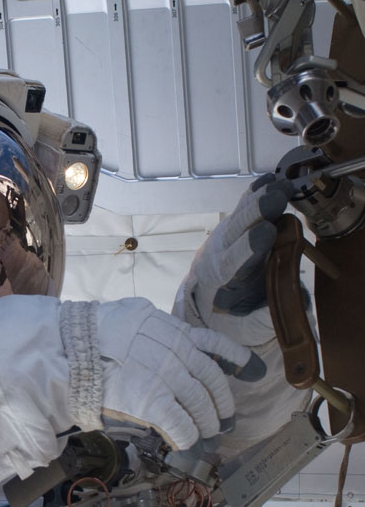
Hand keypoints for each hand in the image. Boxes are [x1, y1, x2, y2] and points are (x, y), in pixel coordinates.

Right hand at [97, 298, 263, 449]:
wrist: (74, 349)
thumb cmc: (95, 330)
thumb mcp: (132, 314)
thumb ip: (151, 322)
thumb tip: (154, 324)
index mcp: (174, 332)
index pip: (214, 344)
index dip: (235, 359)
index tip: (251, 369)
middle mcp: (178, 354)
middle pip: (212, 382)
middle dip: (221, 402)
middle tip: (223, 417)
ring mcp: (168, 379)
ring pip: (200, 407)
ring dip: (206, 423)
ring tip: (206, 433)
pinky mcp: (154, 403)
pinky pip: (181, 425)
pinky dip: (186, 436)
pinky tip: (186, 442)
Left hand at [178, 174, 294, 346]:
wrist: (209, 297)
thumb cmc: (234, 314)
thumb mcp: (249, 325)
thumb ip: (270, 314)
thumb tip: (297, 300)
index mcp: (225, 280)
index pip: (234, 262)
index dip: (248, 247)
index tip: (264, 232)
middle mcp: (221, 255)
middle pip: (237, 231)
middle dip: (255, 214)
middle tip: (275, 198)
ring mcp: (226, 238)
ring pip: (240, 215)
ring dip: (259, 199)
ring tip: (279, 186)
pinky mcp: (233, 226)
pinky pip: (243, 207)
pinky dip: (255, 193)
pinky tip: (269, 181)